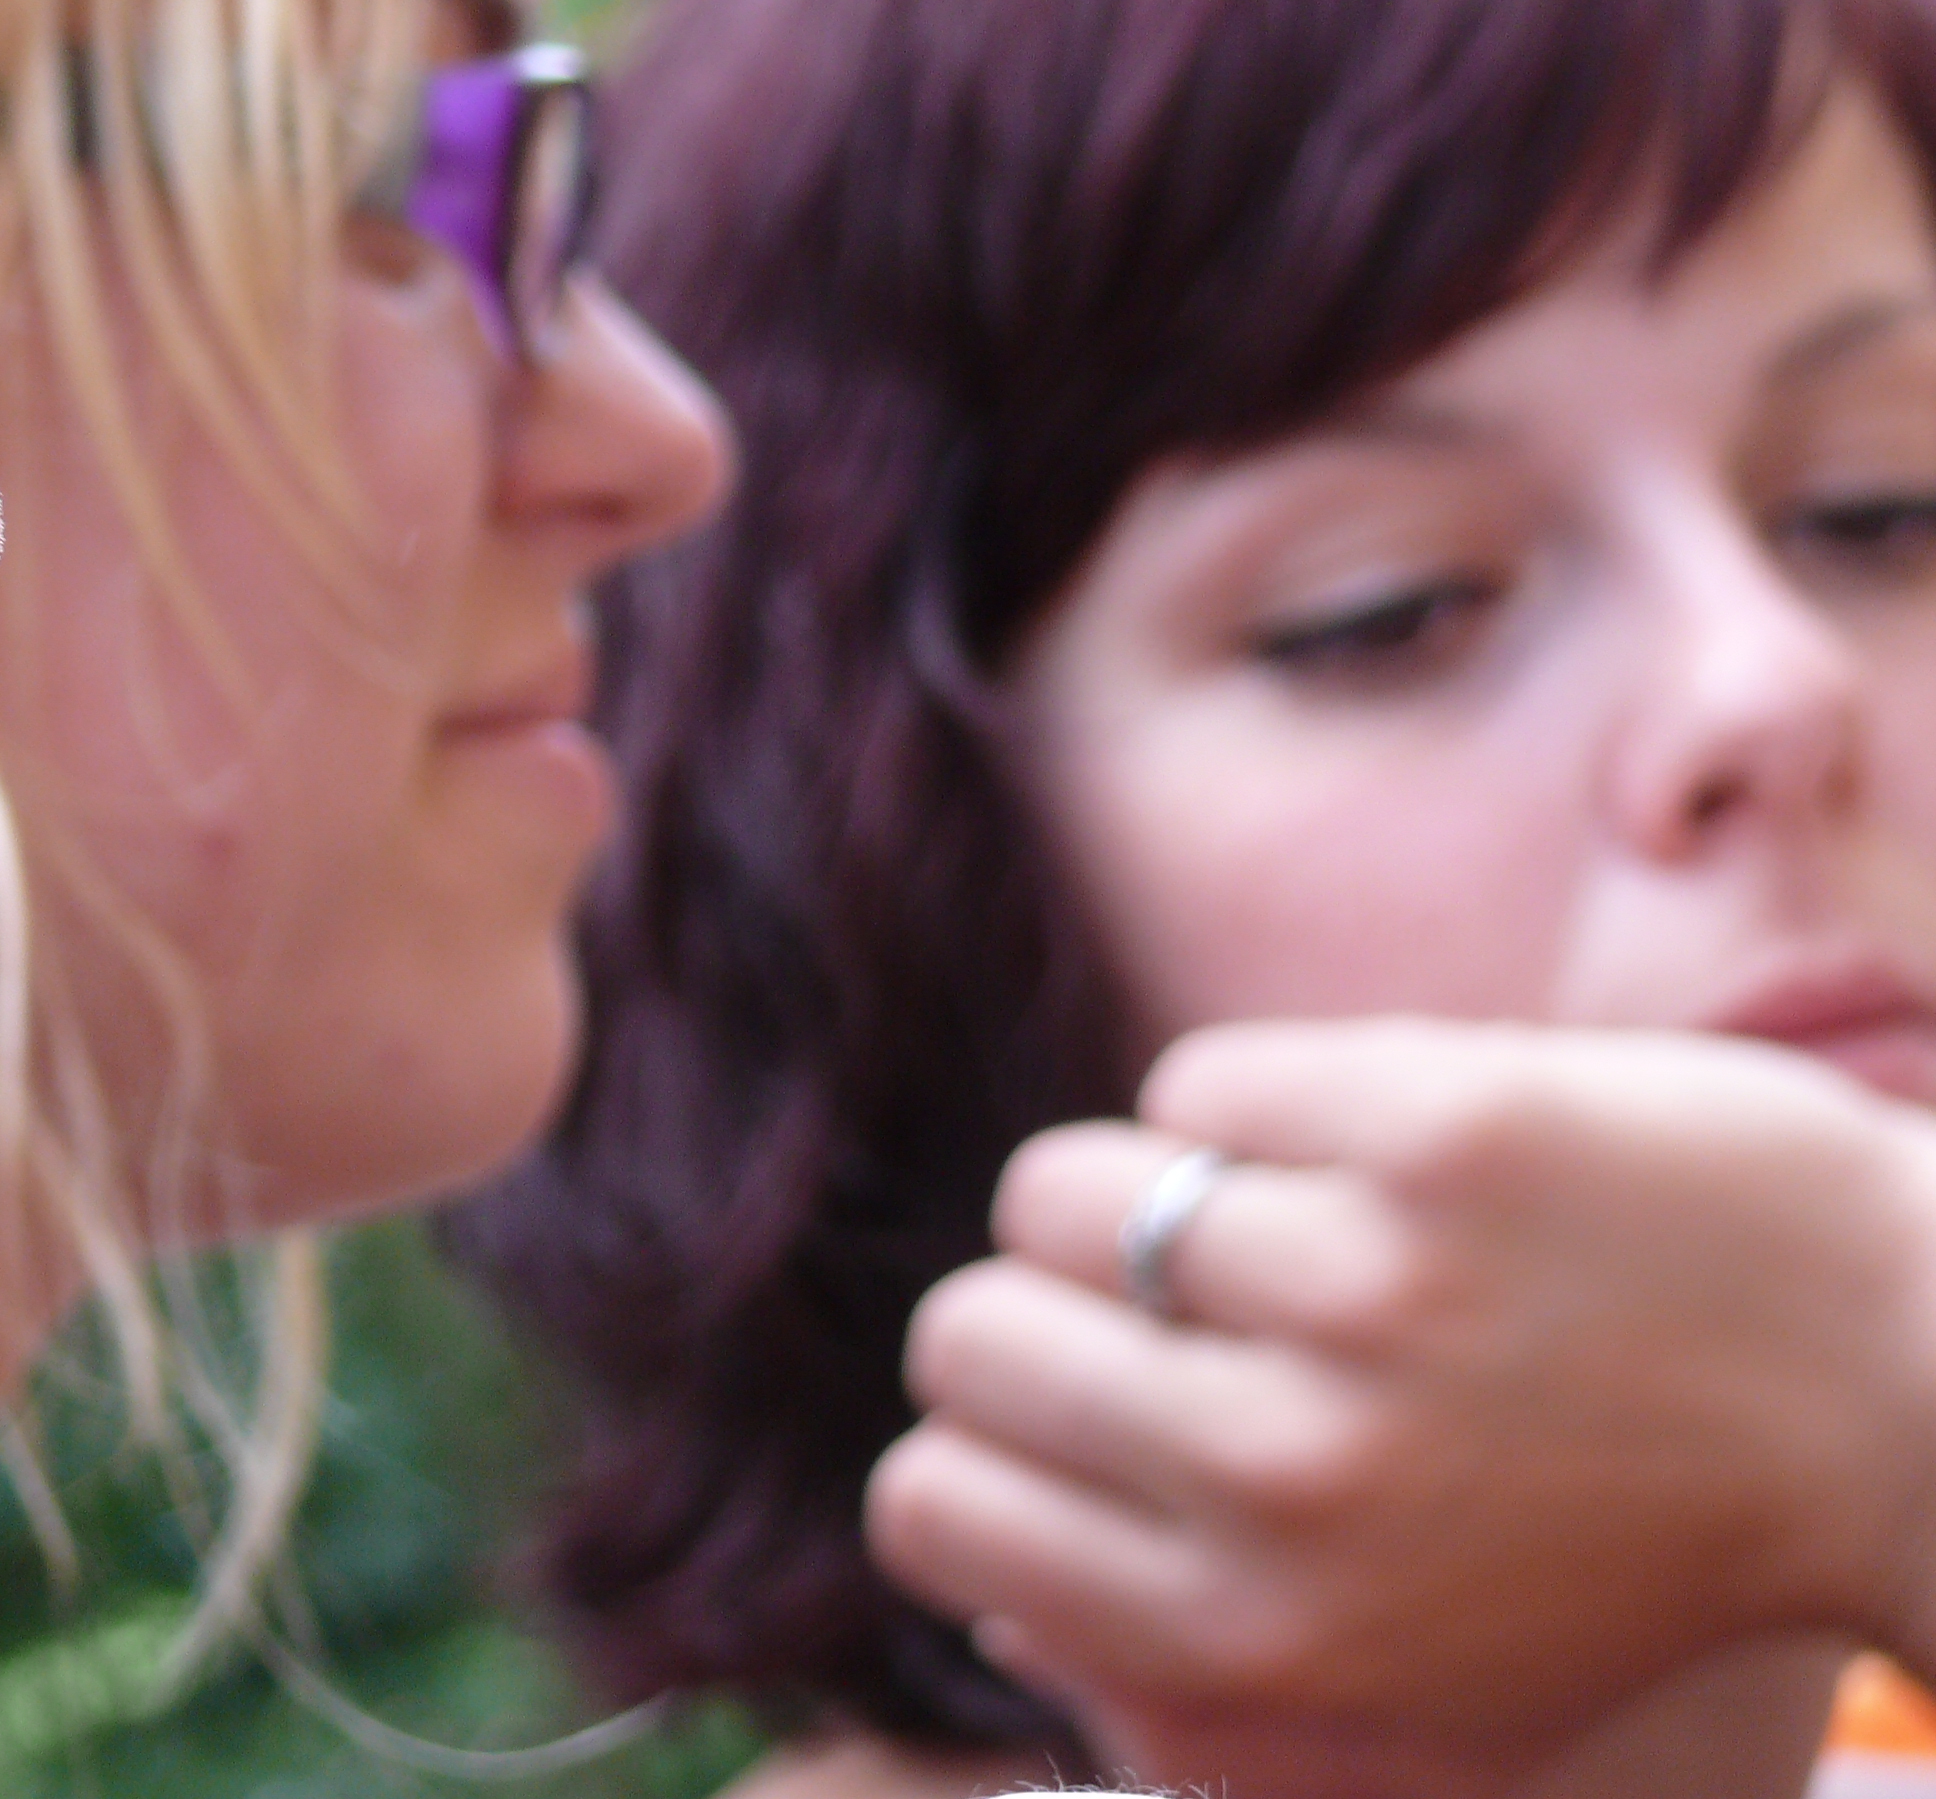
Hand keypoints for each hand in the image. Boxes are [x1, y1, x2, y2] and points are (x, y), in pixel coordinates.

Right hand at [864, 1019, 1935, 1774]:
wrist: (1908, 1390)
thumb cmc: (1651, 1550)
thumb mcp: (1434, 1687)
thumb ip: (1202, 1667)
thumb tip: (992, 1589)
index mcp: (1265, 1634)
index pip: (932, 1508)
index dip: (976, 1452)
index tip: (1066, 1425)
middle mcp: (1291, 1481)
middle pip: (970, 1337)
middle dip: (1043, 1313)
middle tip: (1164, 1314)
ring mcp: (1362, 1295)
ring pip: (1065, 1190)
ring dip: (1154, 1196)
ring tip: (1282, 1227)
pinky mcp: (1429, 1130)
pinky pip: (1202, 1084)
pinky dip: (1266, 1107)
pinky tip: (1374, 1157)